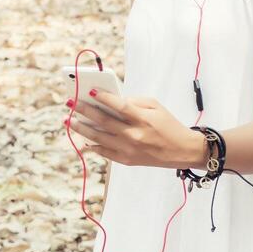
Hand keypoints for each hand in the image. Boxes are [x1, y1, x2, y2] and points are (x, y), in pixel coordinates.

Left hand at [64, 88, 202, 168]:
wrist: (182, 151)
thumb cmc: (169, 125)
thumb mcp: (156, 106)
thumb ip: (134, 101)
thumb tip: (112, 101)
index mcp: (142, 118)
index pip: (119, 106)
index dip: (103, 98)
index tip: (89, 91)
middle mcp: (134, 134)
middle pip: (103, 121)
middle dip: (84, 110)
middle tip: (70, 102)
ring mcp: (129, 149)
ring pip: (99, 138)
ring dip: (82, 128)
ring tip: (69, 120)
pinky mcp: (127, 160)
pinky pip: (105, 152)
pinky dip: (93, 146)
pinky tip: (84, 139)